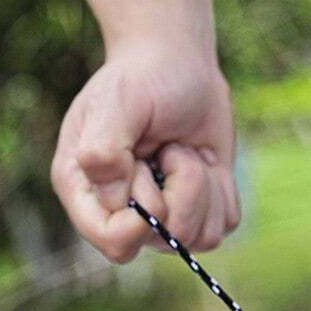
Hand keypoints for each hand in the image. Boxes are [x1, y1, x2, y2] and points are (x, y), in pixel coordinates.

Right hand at [51, 45, 238, 262]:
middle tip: (164, 147)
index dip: (138, 226)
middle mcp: (126, 215)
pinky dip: (222, 190)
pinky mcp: (201, 215)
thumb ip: (103, 149)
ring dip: (202, 186)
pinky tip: (204, 162)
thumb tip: (115, 198)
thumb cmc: (140, 81)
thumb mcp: (114, 102)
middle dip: (178, 186)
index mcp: (87, 193)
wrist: (180, 68)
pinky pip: (223, 225)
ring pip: (200, 238)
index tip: (148, 177)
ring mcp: (166, 220)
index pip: (113, 243)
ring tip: (182, 152)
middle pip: (166, 239)